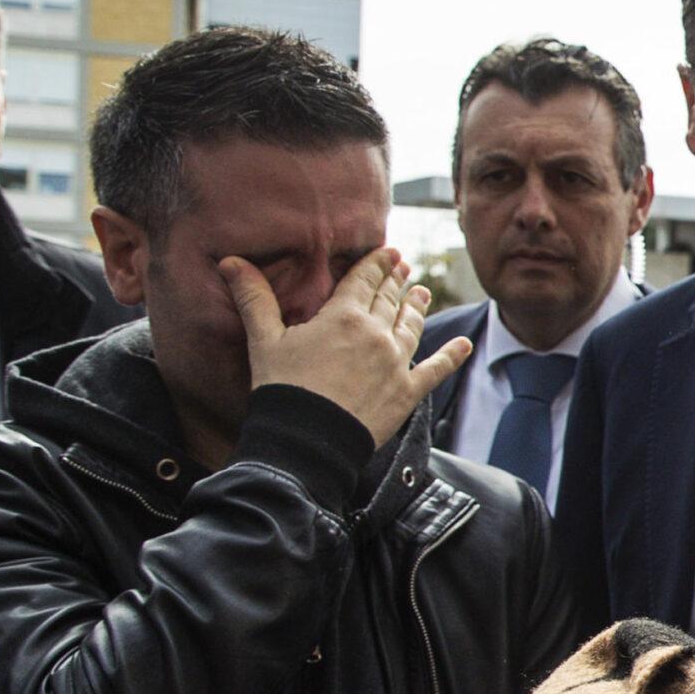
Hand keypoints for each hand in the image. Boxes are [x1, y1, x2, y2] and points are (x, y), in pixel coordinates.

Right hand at [224, 249, 468, 449]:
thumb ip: (253, 298)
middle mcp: (376, 334)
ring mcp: (395, 363)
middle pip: (389, 300)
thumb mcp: (263, 340)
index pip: (363, 280)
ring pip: (411, 326)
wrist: (306, 441)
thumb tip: (229, 261)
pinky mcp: (408, 393)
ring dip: (417, 307)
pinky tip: (465, 346)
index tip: (388, 252)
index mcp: (343, 316)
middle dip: (396, 281)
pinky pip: (436, 369)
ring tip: (421, 292)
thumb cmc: (281, 389)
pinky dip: (452, 356)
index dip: (376, 264)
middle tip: (405, 267)